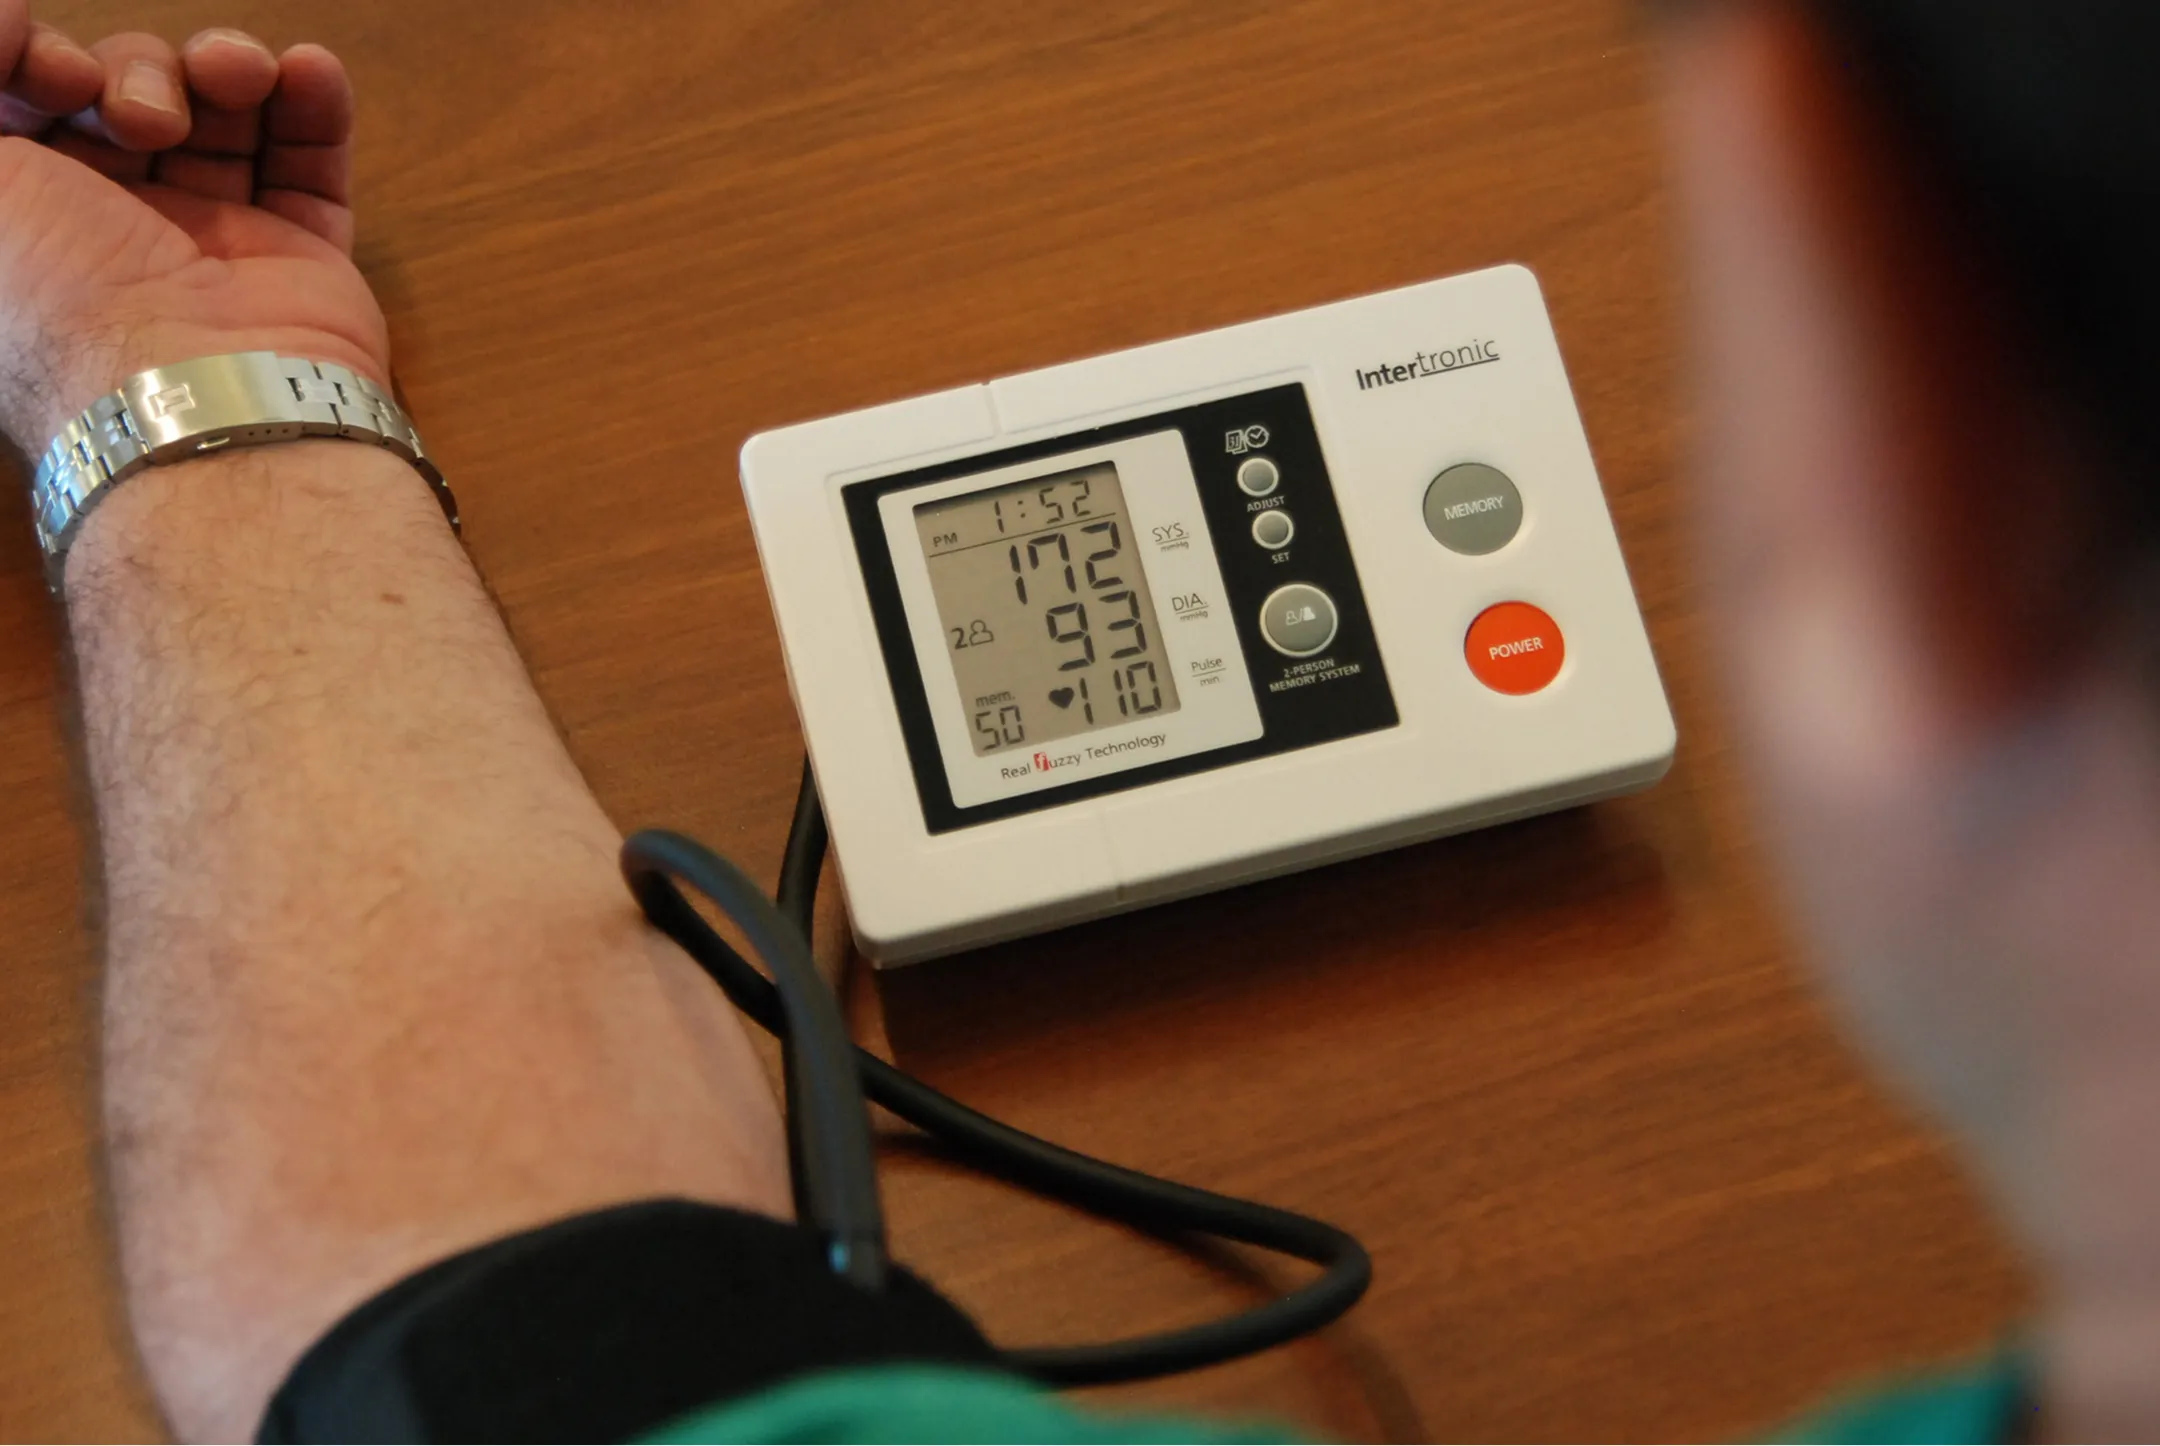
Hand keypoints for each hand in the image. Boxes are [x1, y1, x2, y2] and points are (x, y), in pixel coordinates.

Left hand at [0, 2, 385, 452]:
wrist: (190, 395)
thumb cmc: (56, 301)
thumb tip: (8, 14)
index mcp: (31, 225)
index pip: (35, 104)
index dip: (44, 60)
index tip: (58, 72)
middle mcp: (115, 234)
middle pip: (127, 100)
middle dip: (139, 71)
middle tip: (143, 115)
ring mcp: (214, 247)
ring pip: (223, 121)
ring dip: (228, 70)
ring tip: (240, 74)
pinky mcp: (300, 263)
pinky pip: (310, 168)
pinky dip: (313, 107)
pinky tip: (307, 70)